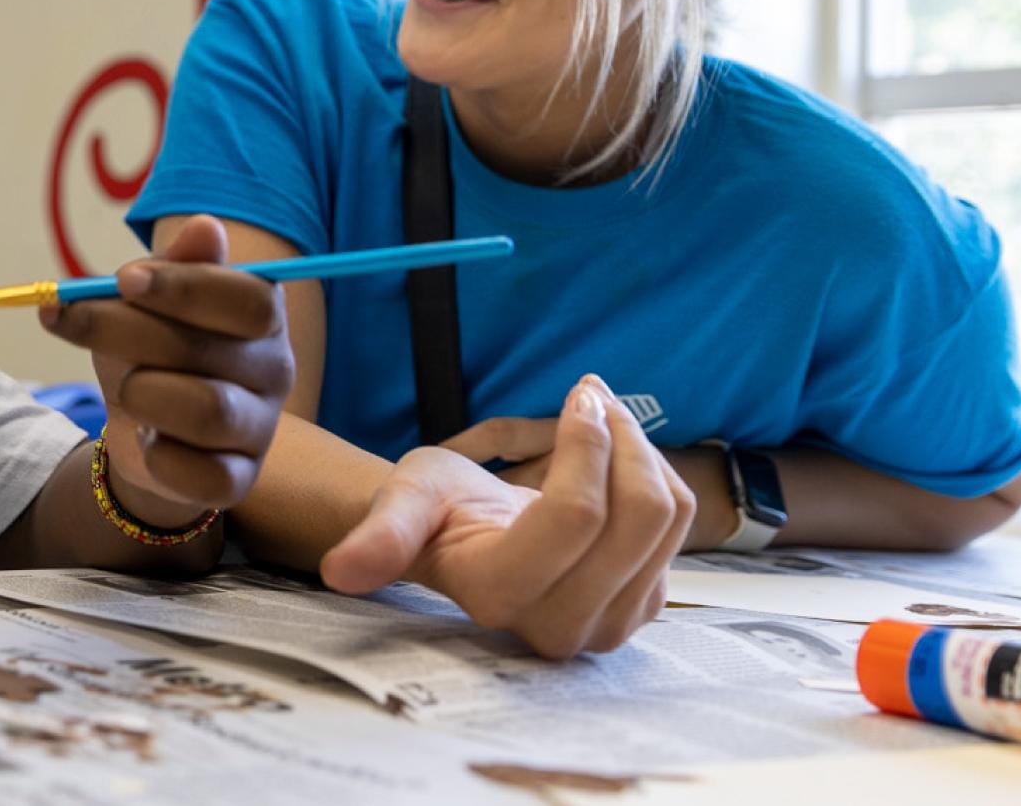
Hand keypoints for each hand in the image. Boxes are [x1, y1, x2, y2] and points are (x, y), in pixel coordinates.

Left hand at [39, 215, 293, 525]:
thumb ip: (173, 265)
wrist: (140, 427)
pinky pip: (203, 475)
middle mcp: (275, 369)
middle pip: (208, 352)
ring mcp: (261, 428)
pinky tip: (145, 439)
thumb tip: (207, 227)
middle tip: (75, 320)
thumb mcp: (145, 299)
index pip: (245, 296)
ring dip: (142, 394)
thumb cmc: (147, 348)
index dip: (182, 287)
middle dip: (126, 333)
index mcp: (260, 313)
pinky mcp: (238, 480)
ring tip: (127, 390)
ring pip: (206, 410)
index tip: (122, 280)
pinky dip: (158, 456)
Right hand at [319, 374, 690, 658]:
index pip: (579, 517)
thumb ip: (381, 536)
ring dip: (642, 447)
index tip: (577, 393)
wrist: (469, 538)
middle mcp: (561, 626)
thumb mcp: (403, 503)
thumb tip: (340, 572)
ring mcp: (609, 623)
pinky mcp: (643, 605)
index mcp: (499, 595)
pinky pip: (681, 525)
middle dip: (622, 436)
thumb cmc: (435, 509)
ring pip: (667, 515)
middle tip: (591, 396)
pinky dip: (655, 472)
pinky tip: (617, 457)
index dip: (587, 442)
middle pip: (640, 515)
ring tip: (602, 418)